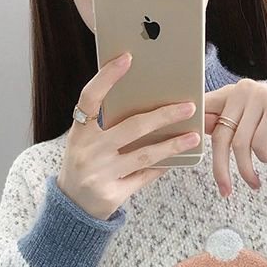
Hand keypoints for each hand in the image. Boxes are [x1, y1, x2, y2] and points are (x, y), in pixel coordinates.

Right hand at [57, 50, 200, 220]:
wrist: (72, 208)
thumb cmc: (85, 166)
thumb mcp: (85, 143)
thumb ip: (105, 126)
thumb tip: (145, 104)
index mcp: (79, 133)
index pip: (90, 98)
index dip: (107, 77)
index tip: (127, 58)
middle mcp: (88, 152)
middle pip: (131, 127)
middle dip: (163, 116)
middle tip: (187, 107)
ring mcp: (100, 175)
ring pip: (144, 155)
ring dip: (172, 145)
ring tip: (193, 137)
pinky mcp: (113, 194)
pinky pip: (144, 177)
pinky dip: (160, 167)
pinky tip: (176, 159)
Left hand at [204, 79, 266, 196]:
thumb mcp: (247, 128)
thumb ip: (224, 126)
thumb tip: (197, 130)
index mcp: (231, 93)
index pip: (205, 109)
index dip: (193, 127)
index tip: (183, 146)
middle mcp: (244, 90)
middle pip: (221, 136)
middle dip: (221, 169)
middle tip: (225, 191)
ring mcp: (261, 96)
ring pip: (241, 144)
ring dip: (247, 170)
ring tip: (255, 181)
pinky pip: (260, 144)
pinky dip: (265, 159)